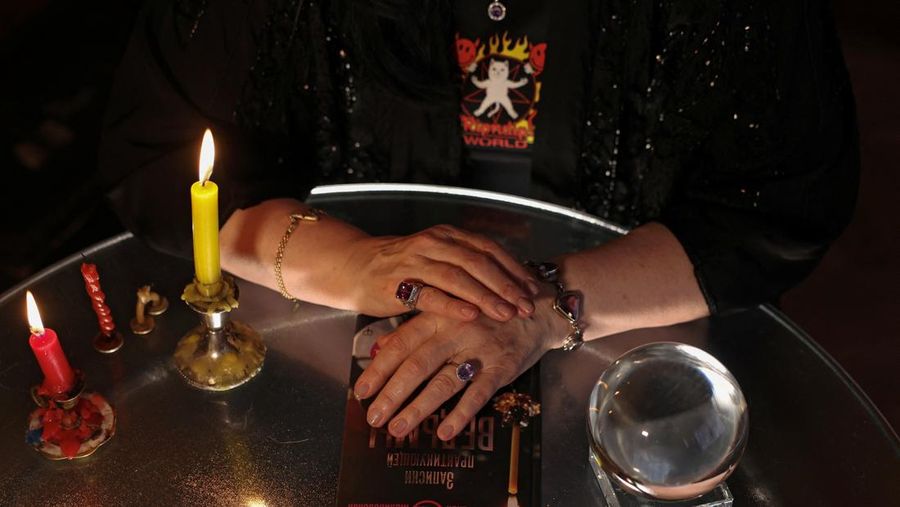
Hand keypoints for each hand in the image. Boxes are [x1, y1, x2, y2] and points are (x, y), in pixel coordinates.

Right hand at [345, 225, 538, 320]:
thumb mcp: (437, 256)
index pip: (488, 249)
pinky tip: (471, 316)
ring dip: (486, 297)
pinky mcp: (397, 285)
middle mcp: (433, 243)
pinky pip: (430, 295)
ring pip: (458, 277)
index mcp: (447, 235)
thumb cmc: (402, 267)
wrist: (356, 267)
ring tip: (506, 314)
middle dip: (505, 286)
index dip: (513, 268)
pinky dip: (452, 305)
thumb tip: (509, 282)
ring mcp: (414, 262)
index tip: (532, 288)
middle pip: (478, 263)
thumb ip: (466, 264)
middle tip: (526, 306)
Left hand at [353, 291, 566, 439]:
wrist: (539, 307)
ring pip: (443, 381)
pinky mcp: (502, 366)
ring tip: (397, 428)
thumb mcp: (450, 310)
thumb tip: (379, 347)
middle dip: (391, 393)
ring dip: (418, 407)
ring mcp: (479, 349)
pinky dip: (461, 412)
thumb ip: (416, 328)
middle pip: (417, 364)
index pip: (401, 344)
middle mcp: (456, 331)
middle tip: (373, 417)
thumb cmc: (487, 311)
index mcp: (439, 315)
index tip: (360, 391)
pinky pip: (479, 392)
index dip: (379, 368)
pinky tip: (445, 431)